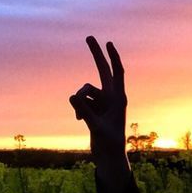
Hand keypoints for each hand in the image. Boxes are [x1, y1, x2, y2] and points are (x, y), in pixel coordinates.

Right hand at [70, 35, 126, 158]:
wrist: (108, 156)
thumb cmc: (109, 143)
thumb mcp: (96, 127)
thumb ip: (85, 111)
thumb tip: (72, 95)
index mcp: (119, 99)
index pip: (117, 73)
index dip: (113, 58)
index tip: (108, 43)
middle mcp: (111, 97)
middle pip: (102, 70)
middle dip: (96, 54)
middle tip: (89, 36)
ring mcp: (101, 101)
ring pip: (84, 91)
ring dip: (80, 103)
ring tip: (82, 119)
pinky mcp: (93, 107)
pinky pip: (79, 101)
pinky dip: (78, 109)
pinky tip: (81, 121)